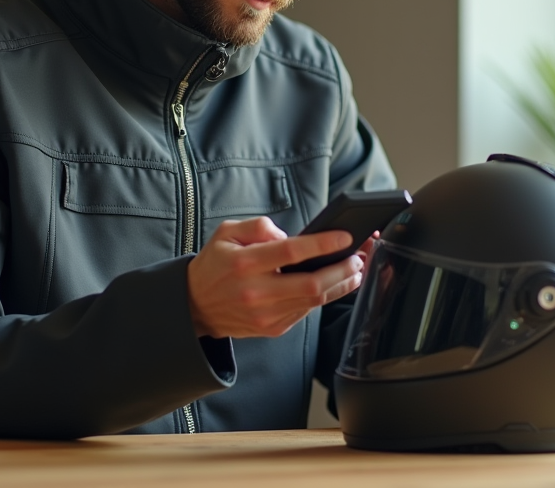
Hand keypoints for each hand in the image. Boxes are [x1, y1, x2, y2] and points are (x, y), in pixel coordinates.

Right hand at [187, 216, 365, 338]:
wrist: (196, 305)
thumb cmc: (215, 265)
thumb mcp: (226, 233)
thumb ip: (257, 226)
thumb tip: (287, 236)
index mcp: (244, 263)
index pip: (291, 252)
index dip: (322, 244)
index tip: (344, 237)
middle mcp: (256, 292)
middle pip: (312, 284)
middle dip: (342, 269)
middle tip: (357, 257)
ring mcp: (265, 315)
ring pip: (314, 301)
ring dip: (340, 285)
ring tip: (354, 269)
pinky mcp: (272, 328)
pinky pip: (305, 311)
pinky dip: (323, 297)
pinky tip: (333, 284)